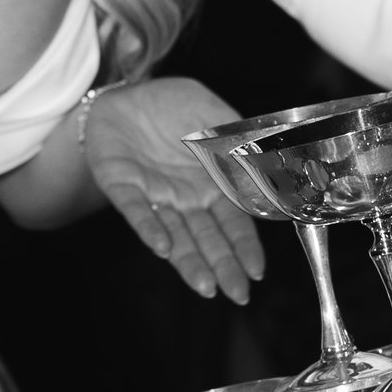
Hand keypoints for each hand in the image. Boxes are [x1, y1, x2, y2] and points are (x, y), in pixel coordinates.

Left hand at [82, 77, 264, 301]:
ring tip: (205, 287)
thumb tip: (268, 164)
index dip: (244, 246)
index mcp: (211, 183)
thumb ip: (236, 139)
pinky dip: (150, 230)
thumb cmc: (170, 105)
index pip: (233, 221)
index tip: (256, 271)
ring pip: (175, 235)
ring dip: (189, 261)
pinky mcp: (123, 187)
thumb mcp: (212, 114)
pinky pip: (137, 212)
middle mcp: (185, 198)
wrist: (124, 96)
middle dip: (223, 267)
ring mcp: (155, 196)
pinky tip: (163, 248)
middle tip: (237, 295)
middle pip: (207, 238)